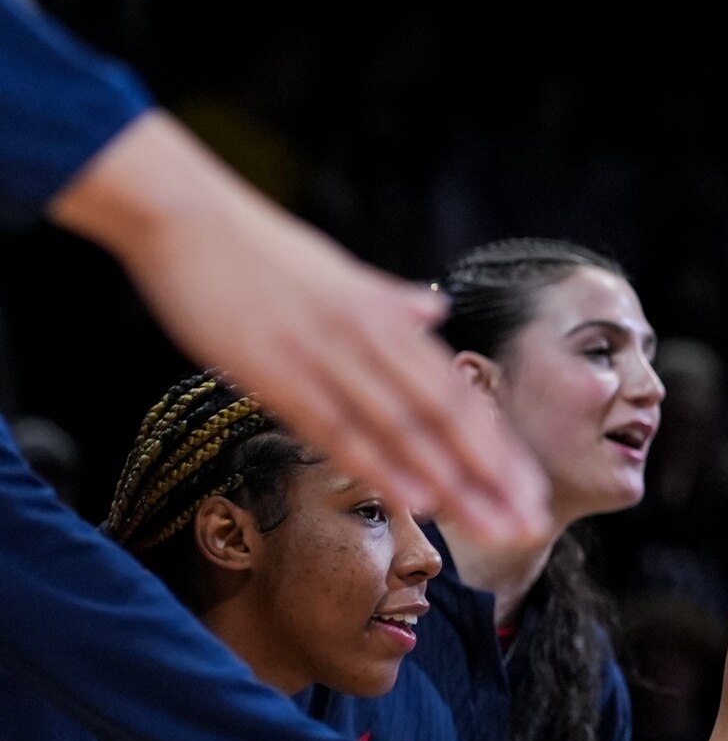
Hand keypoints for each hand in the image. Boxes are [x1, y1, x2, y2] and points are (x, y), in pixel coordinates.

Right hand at [47, 112, 546, 542]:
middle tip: (530, 522)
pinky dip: (380, 465)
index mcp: (387, 320)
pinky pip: (338, 429)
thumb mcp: (338, 269)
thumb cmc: (257, 247)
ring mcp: (327, 357)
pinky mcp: (277, 373)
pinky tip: (418, 500)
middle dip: (492, 476)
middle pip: (446, 418)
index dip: (496, 446)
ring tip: (493, 527)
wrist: (184, 213)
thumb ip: (388, 298)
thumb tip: (433, 308)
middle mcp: (370, 341)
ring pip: (404, 430)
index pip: (457, 394)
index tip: (529, 490)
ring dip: (453, 484)